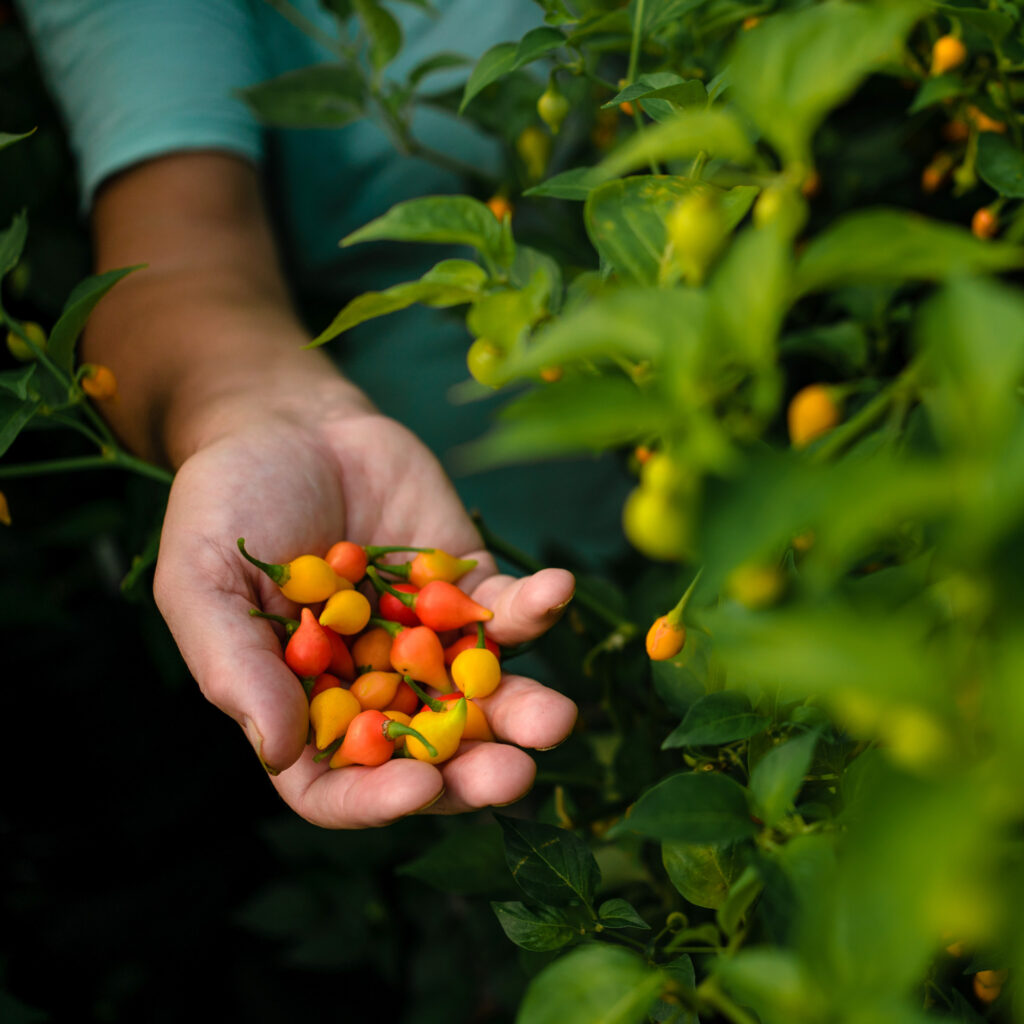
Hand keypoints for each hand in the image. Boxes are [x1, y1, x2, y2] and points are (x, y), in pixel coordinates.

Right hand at [153, 376, 576, 827]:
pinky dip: (535, 608)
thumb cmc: (228, 502)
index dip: (374, 799)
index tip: (415, 791)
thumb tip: (279, 752)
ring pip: (481, 695)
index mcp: (302, 705)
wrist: (287, 422)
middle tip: (514, 776)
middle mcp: (371, 687)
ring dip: (523, 709)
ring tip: (557, 719)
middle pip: (426, 754)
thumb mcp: (203, 581)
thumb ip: (236, 667)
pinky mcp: (465, 588)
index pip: (338, 782)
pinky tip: (556, 590)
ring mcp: (426, 640)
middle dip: (473, 772)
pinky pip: (506, 611)